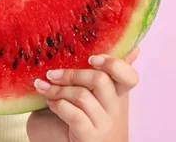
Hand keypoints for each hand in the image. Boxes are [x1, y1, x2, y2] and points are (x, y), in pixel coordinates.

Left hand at [26, 47, 140, 141]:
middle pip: (101, 80)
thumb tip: (119, 42)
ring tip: (44, 88)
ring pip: (83, 96)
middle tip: (51, 74)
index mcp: (113, 92)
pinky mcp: (89, 136)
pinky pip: (75, 114)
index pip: (131, 76)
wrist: (48, 135)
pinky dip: (58, 104)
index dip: (114, 64)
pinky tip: (50, 102)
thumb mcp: (76, 82)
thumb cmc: (63, 106)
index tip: (91, 58)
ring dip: (58, 90)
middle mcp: (113, 108)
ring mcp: (103, 124)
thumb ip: (90, 65)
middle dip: (72, 74)